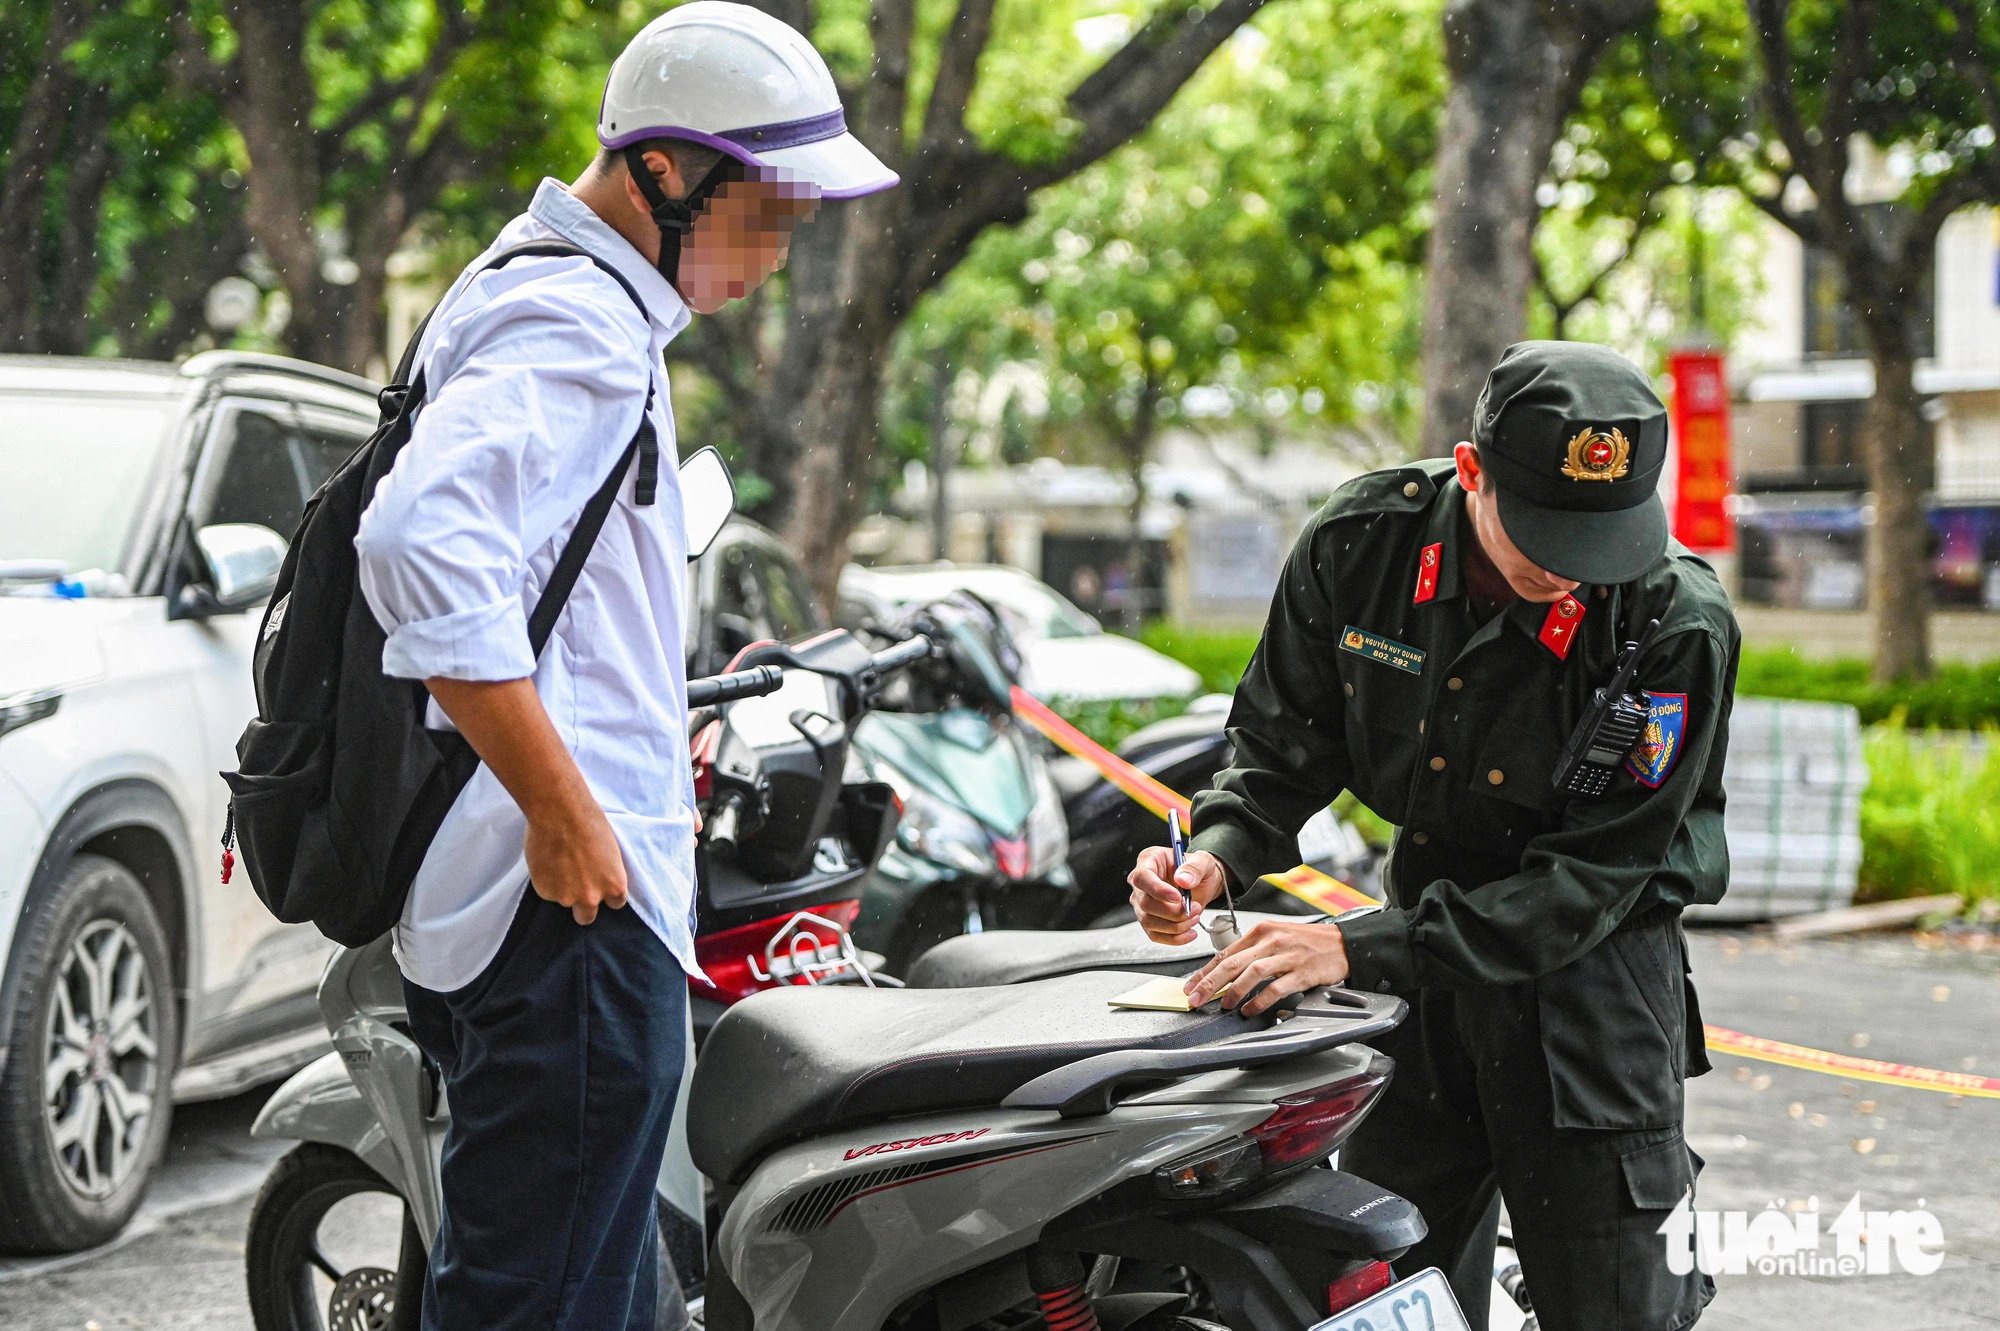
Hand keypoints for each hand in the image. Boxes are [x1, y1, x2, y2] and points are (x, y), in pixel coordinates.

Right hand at [525, 800, 628, 924]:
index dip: (606, 894)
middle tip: (575, 886)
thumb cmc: (590, 822)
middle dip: (582, 906)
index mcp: (614, 885)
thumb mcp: (609, 850)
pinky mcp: (544, 891)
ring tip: (559, 861)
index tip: (599, 886)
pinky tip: (547, 858)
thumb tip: (596, 878)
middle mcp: (591, 897)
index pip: (615, 904)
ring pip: (563, 901)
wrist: (560, 812)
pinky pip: (546, 889)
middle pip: (587, 917)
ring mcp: (565, 897)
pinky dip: (546, 879)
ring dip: (561, 888)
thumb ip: (604, 872)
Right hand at [1128, 847, 1228, 944]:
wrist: (1202, 885)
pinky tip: (1189, 932)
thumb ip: (1194, 867)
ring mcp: (1142, 903)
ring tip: (1194, 917)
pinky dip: (1174, 938)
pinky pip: (1155, 935)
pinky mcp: (1149, 920)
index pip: (1142, 877)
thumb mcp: (1203, 861)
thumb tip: (1183, 880)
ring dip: (1175, 925)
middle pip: (1145, 903)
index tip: (1178, 897)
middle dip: (1173, 911)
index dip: (1158, 890)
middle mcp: (1141, 883)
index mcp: (1149, 861)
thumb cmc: (1198, 870)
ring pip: (1149, 922)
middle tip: (1194, 907)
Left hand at [1184, 919, 1349, 1015]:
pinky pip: (1275, 988)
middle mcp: (1271, 941)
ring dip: (1233, 992)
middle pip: (1232, 963)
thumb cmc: (1307, 942)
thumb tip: (1224, 971)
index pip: (1225, 953)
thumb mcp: (1276, 937)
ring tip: (1224, 1005)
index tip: (1191, 986)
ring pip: (1251, 973)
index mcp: (1261, 931)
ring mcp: (1286, 956)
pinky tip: (1250, 1009)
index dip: (1205, 971)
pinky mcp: (1301, 972)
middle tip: (1196, 998)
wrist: (1342, 943)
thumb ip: (1252, 951)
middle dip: (1210, 983)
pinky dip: (1259, 1001)